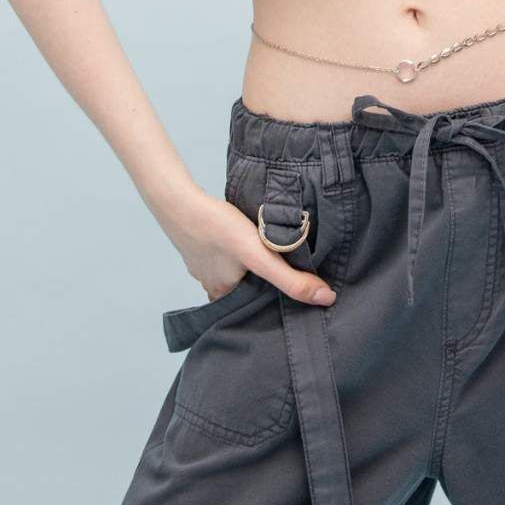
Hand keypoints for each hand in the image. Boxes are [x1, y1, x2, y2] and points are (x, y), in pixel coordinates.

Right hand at [164, 187, 336, 307]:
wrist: (178, 199)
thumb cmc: (218, 228)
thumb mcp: (260, 256)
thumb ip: (291, 279)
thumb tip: (326, 298)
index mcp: (223, 295)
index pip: (255, 305)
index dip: (274, 298)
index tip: (293, 290)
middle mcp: (210, 285)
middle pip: (245, 286)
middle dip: (262, 279)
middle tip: (285, 265)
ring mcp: (201, 263)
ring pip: (233, 268)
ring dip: (247, 260)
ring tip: (267, 248)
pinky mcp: (198, 243)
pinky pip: (222, 251)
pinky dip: (232, 245)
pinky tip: (241, 233)